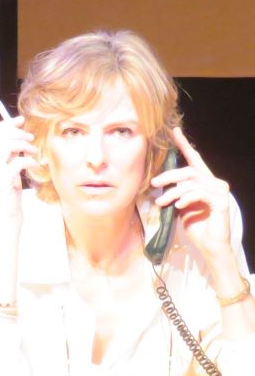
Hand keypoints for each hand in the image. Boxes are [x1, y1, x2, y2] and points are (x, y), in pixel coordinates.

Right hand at [0, 114, 38, 216]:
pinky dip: (29, 160)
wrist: (3, 213)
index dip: (6, 124)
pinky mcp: (2, 181)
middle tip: (30, 137)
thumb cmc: (6, 189)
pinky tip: (34, 165)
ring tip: (33, 151)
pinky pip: (17, 162)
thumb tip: (18, 127)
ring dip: (24, 145)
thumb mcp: (5, 165)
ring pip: (6, 145)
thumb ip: (8, 150)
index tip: (20, 121)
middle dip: (17, 133)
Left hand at [151, 127, 231, 258]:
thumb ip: (174, 191)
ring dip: (173, 192)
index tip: (174, 131)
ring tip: (161, 203)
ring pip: (191, 182)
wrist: (209, 245)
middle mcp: (214, 182)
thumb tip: (157, 182)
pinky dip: (185, 198)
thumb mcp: (179, 204)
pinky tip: (178, 206)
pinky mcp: (221, 201)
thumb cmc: (194, 225)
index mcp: (204, 181)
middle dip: (169, 175)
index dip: (183, 144)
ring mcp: (220, 191)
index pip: (193, 158)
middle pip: (188, 170)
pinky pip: (199, 193)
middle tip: (154, 184)